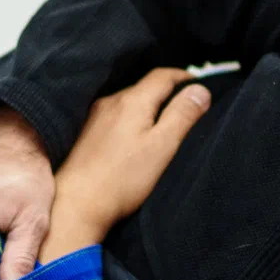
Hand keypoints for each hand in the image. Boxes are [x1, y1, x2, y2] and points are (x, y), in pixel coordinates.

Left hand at [38, 68, 210, 264]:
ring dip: (150, 106)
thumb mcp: (162, 146)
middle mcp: (111, 101)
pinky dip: (134, 118)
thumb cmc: (123, 178)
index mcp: (132, 100)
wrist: (77, 204)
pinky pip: (118, 115)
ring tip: (165, 122)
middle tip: (188, 105)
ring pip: (131, 101)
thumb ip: (182, 115)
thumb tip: (201, 89)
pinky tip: (138, 136)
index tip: (202, 86)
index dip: (185, 77)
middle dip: (168, 91)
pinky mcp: (88, 133)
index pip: (163, 75)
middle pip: (145, 86)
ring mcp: (96, 116)